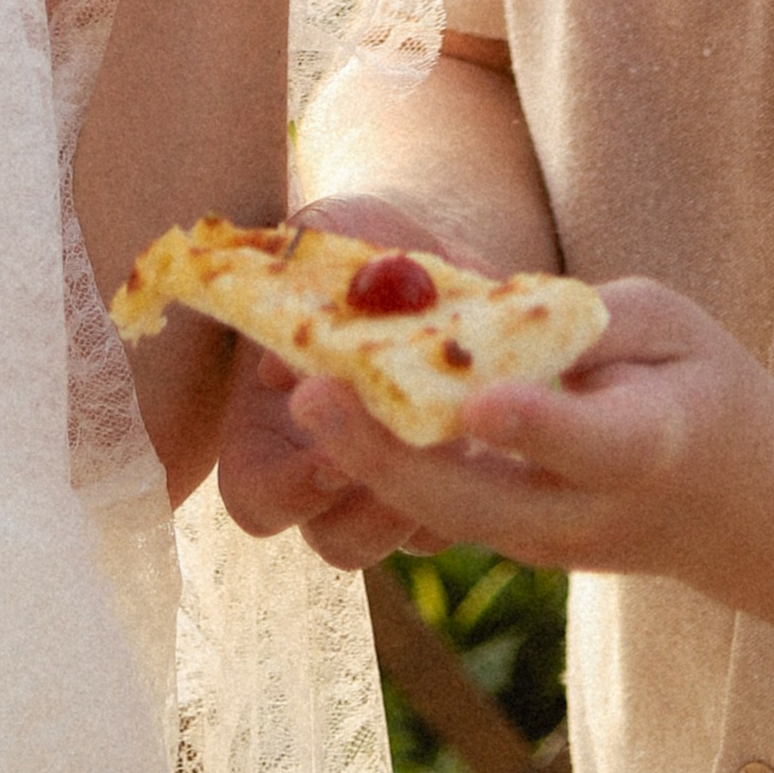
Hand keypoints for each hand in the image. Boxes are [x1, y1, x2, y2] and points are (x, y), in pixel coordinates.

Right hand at [210, 193, 497, 568]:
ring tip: (472, 440)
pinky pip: (480, 510)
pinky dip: (495, 472)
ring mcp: (399, 485)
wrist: (433, 252)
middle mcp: (329, 478)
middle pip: (339, 542)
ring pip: (414, 537)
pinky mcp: (465, 478)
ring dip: (443, 497)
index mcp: (268, 434)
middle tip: (417, 460)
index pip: (258, 501)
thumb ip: (305, 266)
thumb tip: (288, 356)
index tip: (334, 453)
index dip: (288, 491)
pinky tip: (515, 421)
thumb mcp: (330, 230)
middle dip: (377, 509)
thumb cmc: (360, 242)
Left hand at [283, 278, 773, 589]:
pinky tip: (332, 417)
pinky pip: (443, 512)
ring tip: (303, 399)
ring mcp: (546, 542)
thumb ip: (589, 322)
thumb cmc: (707, 389)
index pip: (591, 444)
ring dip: (369, 466)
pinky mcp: (513, 542)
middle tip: (314, 397)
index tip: (477, 404)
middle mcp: (590, 512)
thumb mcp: (675, 327)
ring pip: (446, 518)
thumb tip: (490, 315)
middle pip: (480, 502)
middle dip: (391, 455)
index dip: (534, 426)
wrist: (744, 513)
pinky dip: (386, 471)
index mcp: (653, 447)